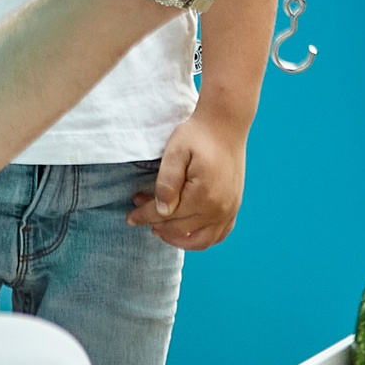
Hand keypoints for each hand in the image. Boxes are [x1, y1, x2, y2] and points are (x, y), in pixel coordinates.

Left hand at [130, 107, 249, 249]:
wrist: (225, 123)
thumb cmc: (198, 134)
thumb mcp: (176, 151)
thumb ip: (167, 182)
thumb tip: (162, 211)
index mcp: (203, 195)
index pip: (166, 215)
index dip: (145, 216)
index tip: (130, 217)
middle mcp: (219, 208)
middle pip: (180, 228)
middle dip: (156, 223)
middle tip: (141, 210)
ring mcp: (230, 210)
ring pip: (201, 241)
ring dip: (178, 240)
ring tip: (160, 230)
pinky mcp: (234, 207)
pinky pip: (219, 235)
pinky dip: (201, 239)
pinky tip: (186, 233)